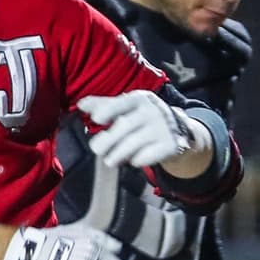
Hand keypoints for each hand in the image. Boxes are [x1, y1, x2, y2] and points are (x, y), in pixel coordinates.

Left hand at [79, 91, 197, 167]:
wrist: (178, 129)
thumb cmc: (143, 117)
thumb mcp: (127, 107)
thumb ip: (103, 105)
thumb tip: (81, 104)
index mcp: (139, 99)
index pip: (121, 102)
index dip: (107, 110)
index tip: (96, 119)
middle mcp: (152, 111)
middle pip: (124, 126)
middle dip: (107, 141)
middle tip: (97, 150)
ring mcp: (163, 128)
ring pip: (133, 143)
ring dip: (117, 154)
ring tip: (109, 160)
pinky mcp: (170, 145)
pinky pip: (147, 156)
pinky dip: (136, 160)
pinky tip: (133, 159)